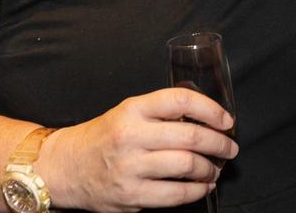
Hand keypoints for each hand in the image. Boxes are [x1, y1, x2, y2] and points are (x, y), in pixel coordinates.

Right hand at [39, 87, 237, 212]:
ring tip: (215, 168)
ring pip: (186, 166)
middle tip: (229, 147)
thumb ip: (161, 112)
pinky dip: (197, 190)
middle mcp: (131, 136)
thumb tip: (206, 118)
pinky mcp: (131, 194)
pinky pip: (175, 194)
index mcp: (133, 109)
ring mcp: (130, 167)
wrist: (65, 167)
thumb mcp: (128, 112)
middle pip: (190, 137)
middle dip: (219, 143)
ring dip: (210, 168)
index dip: (211, 109)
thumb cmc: (103, 137)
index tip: (226, 120)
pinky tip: (202, 186)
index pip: (180, 100)